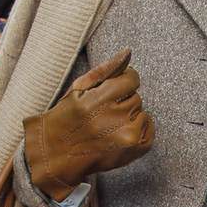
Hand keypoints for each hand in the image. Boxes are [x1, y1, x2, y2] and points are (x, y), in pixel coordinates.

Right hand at [23, 49, 153, 199]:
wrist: (57, 153)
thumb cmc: (66, 117)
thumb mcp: (78, 88)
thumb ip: (106, 70)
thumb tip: (128, 53)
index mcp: (100, 100)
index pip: (132, 79)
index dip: (122, 83)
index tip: (111, 91)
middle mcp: (115, 118)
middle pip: (136, 97)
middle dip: (122, 102)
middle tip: (103, 114)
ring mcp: (127, 137)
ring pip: (142, 113)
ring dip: (130, 117)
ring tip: (109, 126)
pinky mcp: (133, 150)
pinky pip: (150, 130)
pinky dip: (139, 130)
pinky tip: (120, 134)